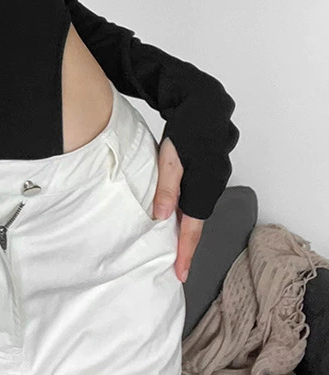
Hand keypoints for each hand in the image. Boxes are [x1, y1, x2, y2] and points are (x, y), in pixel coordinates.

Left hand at [152, 136, 202, 283]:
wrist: (201, 101)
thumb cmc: (186, 127)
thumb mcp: (170, 157)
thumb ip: (167, 187)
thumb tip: (161, 217)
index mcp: (205, 185)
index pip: (194, 227)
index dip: (186, 251)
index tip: (180, 273)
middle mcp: (214, 184)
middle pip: (197, 222)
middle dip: (186, 245)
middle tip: (176, 266)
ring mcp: (214, 177)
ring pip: (198, 209)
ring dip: (186, 227)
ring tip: (174, 247)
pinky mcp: (208, 170)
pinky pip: (199, 197)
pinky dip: (188, 210)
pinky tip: (176, 214)